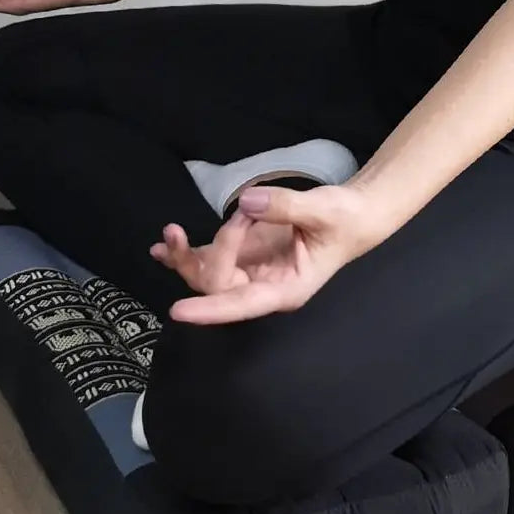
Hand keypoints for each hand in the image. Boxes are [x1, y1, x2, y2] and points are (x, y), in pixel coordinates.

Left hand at [150, 184, 384, 323]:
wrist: (348, 215)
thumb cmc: (343, 220)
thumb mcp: (324, 211)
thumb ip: (287, 206)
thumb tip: (248, 202)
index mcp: (287, 289)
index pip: (244, 304)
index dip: (212, 309)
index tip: (179, 311)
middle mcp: (262, 287)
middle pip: (218, 286)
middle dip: (214, 252)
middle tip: (243, 214)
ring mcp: (248, 272)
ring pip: (204, 276)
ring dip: (183, 257)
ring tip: (172, 232)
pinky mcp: (241, 255)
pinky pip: (204, 260)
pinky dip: (182, 253)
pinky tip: (164, 245)